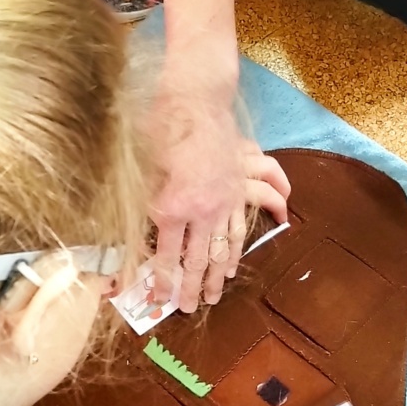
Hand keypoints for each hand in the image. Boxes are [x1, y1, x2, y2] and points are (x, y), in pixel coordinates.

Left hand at [149, 104, 289, 313]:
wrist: (193, 98)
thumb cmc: (159, 129)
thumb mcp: (139, 170)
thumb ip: (137, 205)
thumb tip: (126, 236)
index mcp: (174, 208)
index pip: (167, 255)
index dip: (164, 281)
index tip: (161, 300)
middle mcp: (205, 209)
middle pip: (201, 257)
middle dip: (196, 286)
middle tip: (195, 307)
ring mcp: (228, 195)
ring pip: (230, 241)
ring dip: (226, 267)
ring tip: (223, 286)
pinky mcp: (241, 179)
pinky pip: (260, 203)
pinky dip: (270, 214)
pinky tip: (280, 223)